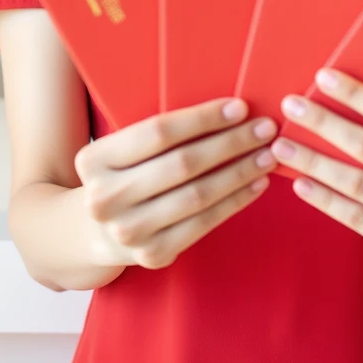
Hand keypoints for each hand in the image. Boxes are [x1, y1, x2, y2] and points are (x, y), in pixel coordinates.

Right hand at [73, 97, 278, 270]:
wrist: (97, 232)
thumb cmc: (124, 175)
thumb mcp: (124, 150)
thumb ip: (161, 134)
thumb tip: (231, 110)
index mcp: (94, 160)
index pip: (158, 132)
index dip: (203, 119)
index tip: (240, 108)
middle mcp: (105, 198)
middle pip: (182, 164)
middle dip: (231, 143)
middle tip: (265, 129)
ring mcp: (128, 231)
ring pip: (198, 195)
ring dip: (240, 172)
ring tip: (267, 155)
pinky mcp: (153, 254)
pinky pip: (205, 223)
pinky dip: (235, 201)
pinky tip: (256, 184)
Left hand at [271, 69, 362, 276]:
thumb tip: (333, 96)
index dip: (358, 95)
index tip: (322, 77)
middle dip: (326, 123)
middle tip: (291, 106)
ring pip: (358, 184)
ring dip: (314, 162)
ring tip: (282, 146)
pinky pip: (356, 217)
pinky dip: (324, 198)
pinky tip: (299, 183)